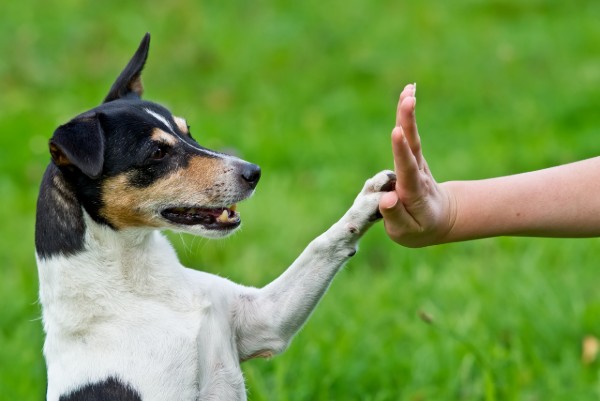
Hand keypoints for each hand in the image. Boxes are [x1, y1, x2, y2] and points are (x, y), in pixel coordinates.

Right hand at [379, 84, 456, 246]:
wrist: (440, 219)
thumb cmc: (419, 228)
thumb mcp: (406, 232)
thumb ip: (395, 216)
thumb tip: (387, 198)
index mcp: (413, 193)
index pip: (407, 170)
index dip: (401, 152)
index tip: (397, 133)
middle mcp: (417, 174)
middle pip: (413, 146)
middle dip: (408, 123)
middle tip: (408, 99)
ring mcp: (417, 163)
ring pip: (412, 137)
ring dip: (408, 113)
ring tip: (408, 90)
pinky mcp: (413, 156)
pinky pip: (409, 134)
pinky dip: (407, 114)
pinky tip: (407, 92)